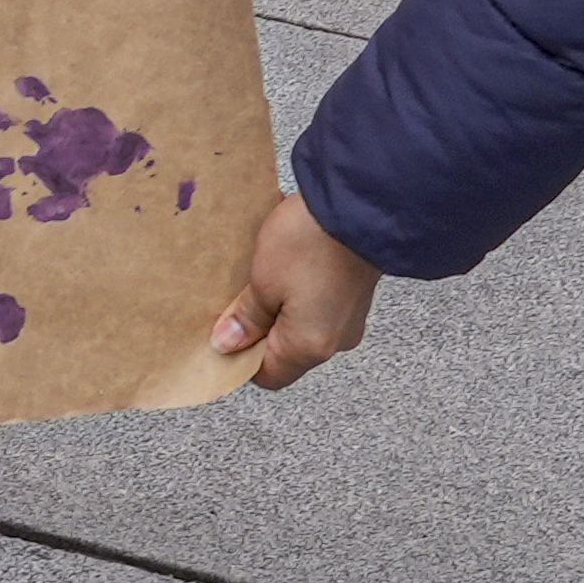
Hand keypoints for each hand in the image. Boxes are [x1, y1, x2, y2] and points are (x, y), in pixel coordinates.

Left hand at [212, 191, 380, 386]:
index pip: (268, 376)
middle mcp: (335, 340)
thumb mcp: (263, 279)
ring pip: (301, 326)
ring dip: (277, 308)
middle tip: (237, 300)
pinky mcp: (354, 294)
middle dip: (258, 329)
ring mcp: (349, 318)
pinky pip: (318, 306)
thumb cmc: (312, 243)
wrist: (361, 206)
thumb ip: (246, 318)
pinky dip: (298, 294)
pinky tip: (285, 267)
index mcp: (310, 347)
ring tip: (259, 278)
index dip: (241, 359)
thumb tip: (228, 344)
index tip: (222, 334)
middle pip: (286, 352)